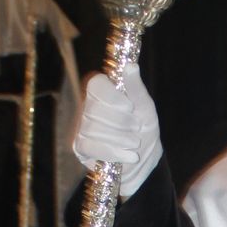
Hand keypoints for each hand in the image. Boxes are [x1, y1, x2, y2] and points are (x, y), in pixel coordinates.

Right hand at [72, 63, 161, 195]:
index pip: (95, 84)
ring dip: (119, 138)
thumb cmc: (143, 129)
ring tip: (134, 143)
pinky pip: (89, 146)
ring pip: (92, 128)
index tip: (129, 107)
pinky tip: (128, 156)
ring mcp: (81, 126)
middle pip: (95, 108)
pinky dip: (112, 151)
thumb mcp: (145, 108)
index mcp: (103, 91)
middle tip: (136, 128)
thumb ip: (136, 88)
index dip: (112, 96)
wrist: (144, 160)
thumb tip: (131, 66)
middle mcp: (88, 106)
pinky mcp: (80, 147)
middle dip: (121, 122)